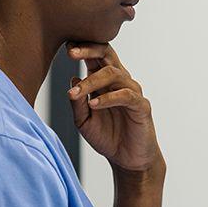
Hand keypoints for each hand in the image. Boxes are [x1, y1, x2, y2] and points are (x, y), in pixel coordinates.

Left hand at [66, 41, 163, 174]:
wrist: (127, 160)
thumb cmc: (106, 137)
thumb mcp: (83, 121)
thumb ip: (76, 103)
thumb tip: (72, 79)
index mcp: (104, 81)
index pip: (95, 56)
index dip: (82, 48)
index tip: (66, 46)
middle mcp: (119, 81)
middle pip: (107, 54)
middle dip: (88, 50)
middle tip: (70, 53)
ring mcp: (132, 91)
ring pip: (113, 74)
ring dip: (92, 82)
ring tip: (76, 93)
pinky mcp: (141, 106)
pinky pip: (126, 95)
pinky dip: (108, 98)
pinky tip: (93, 104)